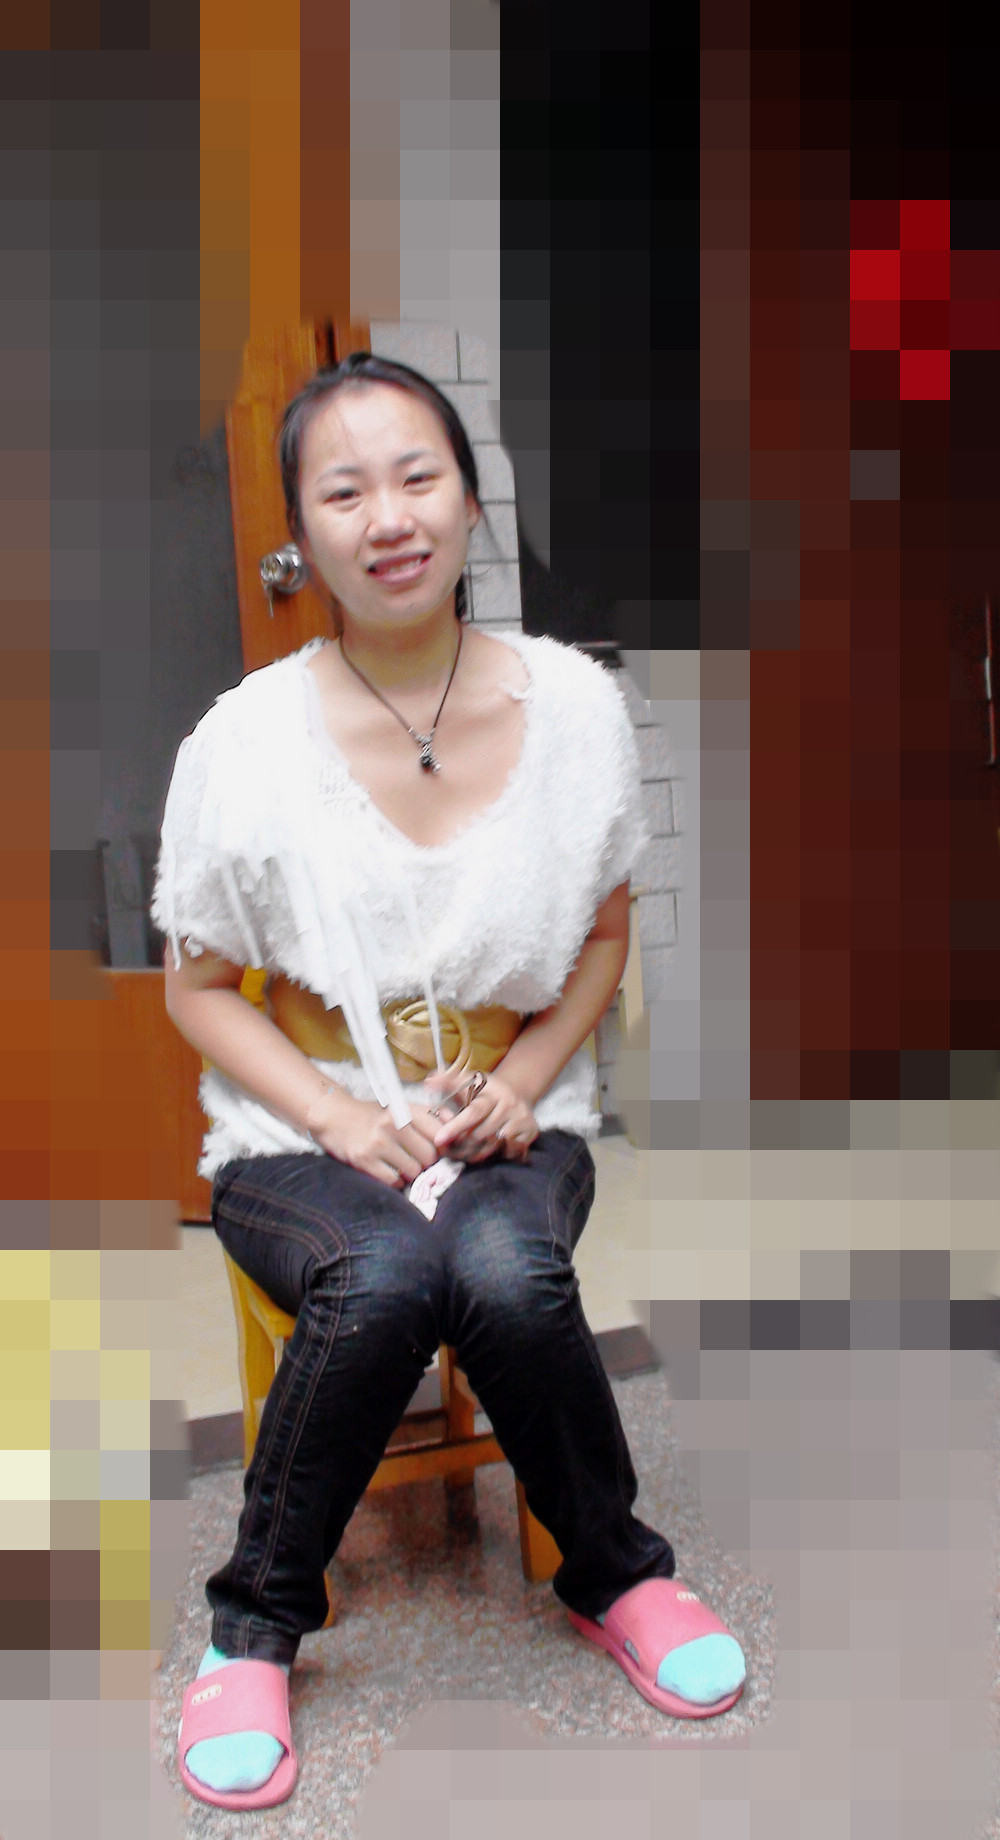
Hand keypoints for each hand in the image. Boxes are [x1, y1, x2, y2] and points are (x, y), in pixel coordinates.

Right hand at [305, 1089, 440, 1189]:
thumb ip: (427, 1114)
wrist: (335, 1118)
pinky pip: (394, 1181)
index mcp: (404, 1109)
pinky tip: (390, 1171)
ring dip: (411, 1173)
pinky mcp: (364, 1160)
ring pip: (413, 1170)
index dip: (443, 1145)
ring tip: (402, 1165)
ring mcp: (377, 1143)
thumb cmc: (373, 1115)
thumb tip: (452, 1121)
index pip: (439, 1132)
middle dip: (426, 1161)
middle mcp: (392, 1124)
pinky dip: (396, 1181)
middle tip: (417, 1159)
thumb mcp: (399, 1107)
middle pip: (429, 1155)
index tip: (438, 1149)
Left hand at [424, 1068, 539, 1163]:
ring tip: (463, 1154)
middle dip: (462, 1145)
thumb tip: (428, 1083)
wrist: (517, 1092)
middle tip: (449, 1151)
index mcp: (492, 1090)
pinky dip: (496, 1155)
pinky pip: (509, 1151)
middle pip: (482, 1133)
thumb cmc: (484, 1090)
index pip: (473, 1112)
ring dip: (476, 1153)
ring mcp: (521, 1118)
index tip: (438, 1140)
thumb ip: (447, 1081)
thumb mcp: (468, 1080)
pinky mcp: (531, 1131)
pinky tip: (486, 1152)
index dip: (455, 1127)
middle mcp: (509, 1104)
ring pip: (494, 1145)